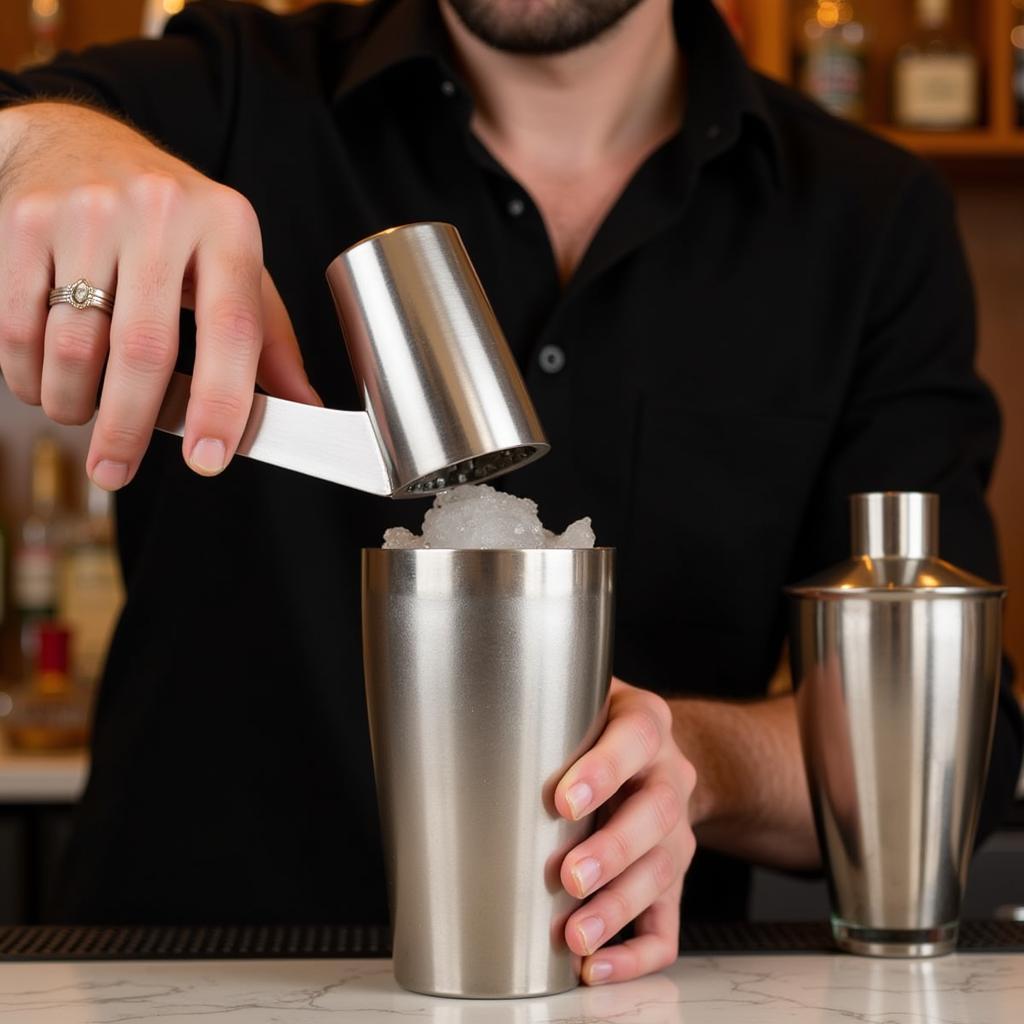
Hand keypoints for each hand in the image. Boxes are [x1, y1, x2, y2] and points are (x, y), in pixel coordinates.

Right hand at [0, 101, 317, 489]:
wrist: (75, 140)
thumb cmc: (169, 220)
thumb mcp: (231, 260)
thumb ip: (267, 336)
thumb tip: (302, 407)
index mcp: (226, 226)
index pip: (233, 328)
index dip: (223, 403)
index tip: (209, 457)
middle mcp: (161, 212)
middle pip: (143, 350)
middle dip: (128, 427)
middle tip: (117, 469)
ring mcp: (87, 212)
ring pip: (73, 348)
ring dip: (74, 405)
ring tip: (84, 415)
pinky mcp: (24, 222)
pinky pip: (19, 328)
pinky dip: (29, 376)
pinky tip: (46, 382)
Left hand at [555, 678, 695, 984]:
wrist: (653, 754)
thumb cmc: (597, 728)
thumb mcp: (579, 699)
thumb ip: (541, 705)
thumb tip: (466, 722)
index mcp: (645, 723)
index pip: (635, 739)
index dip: (603, 771)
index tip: (563, 800)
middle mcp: (669, 776)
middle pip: (655, 814)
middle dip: (612, 850)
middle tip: (569, 876)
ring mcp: (676, 830)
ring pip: (662, 871)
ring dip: (618, 907)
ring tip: (576, 935)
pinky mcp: (674, 880)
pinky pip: (668, 923)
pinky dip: (635, 953)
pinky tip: (597, 964)